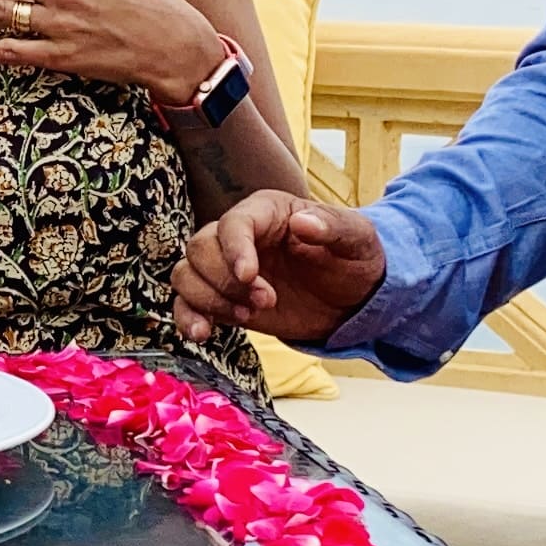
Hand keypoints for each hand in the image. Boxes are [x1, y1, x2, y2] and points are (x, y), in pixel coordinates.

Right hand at [171, 190, 387, 343]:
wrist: (353, 299)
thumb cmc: (354, 260)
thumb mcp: (357, 239)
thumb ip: (333, 227)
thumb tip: (303, 222)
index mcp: (267, 212)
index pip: (233, 223)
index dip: (234, 249)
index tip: (249, 276)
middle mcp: (238, 236)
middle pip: (201, 248)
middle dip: (226, 280)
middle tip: (266, 301)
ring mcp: (226, 268)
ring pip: (187, 274)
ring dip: (209, 299)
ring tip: (248, 315)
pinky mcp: (223, 298)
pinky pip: (187, 303)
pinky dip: (187, 318)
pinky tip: (203, 334)